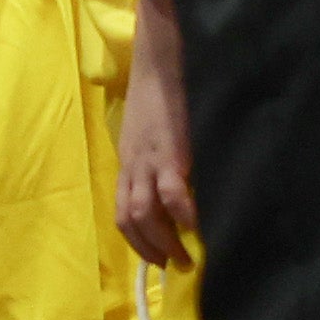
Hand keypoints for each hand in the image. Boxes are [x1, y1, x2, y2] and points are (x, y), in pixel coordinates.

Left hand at [116, 0, 194, 268]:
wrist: (162, 54)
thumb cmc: (162, 86)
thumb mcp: (152, 126)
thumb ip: (159, 152)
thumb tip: (179, 179)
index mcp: (129, 158)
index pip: (122, 208)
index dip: (137, 237)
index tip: (156, 256)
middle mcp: (133, 164)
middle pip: (129, 218)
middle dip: (149, 248)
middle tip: (173, 265)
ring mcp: (149, 159)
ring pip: (143, 213)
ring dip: (163, 241)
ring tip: (185, 259)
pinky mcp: (170, 151)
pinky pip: (171, 194)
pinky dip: (182, 216)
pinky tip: (197, 228)